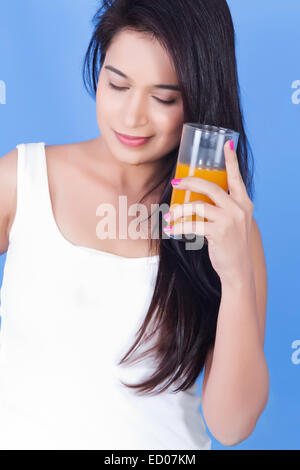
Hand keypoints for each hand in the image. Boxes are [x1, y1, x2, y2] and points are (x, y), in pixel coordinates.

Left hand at [164, 140, 253, 284]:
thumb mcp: (234, 222)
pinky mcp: (218, 232)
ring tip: (169, 216)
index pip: (236, 176)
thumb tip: (195, 199)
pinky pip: (192, 225)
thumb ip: (222, 208)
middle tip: (175, 181)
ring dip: (178, 211)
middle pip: (210, 186)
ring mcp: (229, 219)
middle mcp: (238, 208)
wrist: (238, 269)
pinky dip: (178, 227)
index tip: (226, 143)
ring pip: (196, 206)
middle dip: (190, 181)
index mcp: (243, 202)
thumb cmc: (231, 244)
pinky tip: (170, 230)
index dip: (231, 159)